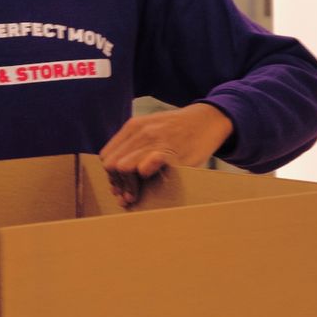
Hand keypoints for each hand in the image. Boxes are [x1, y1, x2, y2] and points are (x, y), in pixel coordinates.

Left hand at [99, 103, 232, 207]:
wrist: (208, 120)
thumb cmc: (180, 129)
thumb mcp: (152, 126)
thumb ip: (135, 144)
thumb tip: (119, 171)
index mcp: (134, 126)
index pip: (107, 156)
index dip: (111, 175)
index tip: (119, 186)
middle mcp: (142, 132)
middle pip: (112, 164)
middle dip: (117, 184)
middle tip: (126, 196)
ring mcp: (156, 142)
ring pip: (124, 168)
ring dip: (128, 187)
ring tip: (135, 197)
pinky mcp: (171, 154)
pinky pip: (145, 168)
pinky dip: (143, 179)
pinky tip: (150, 185)